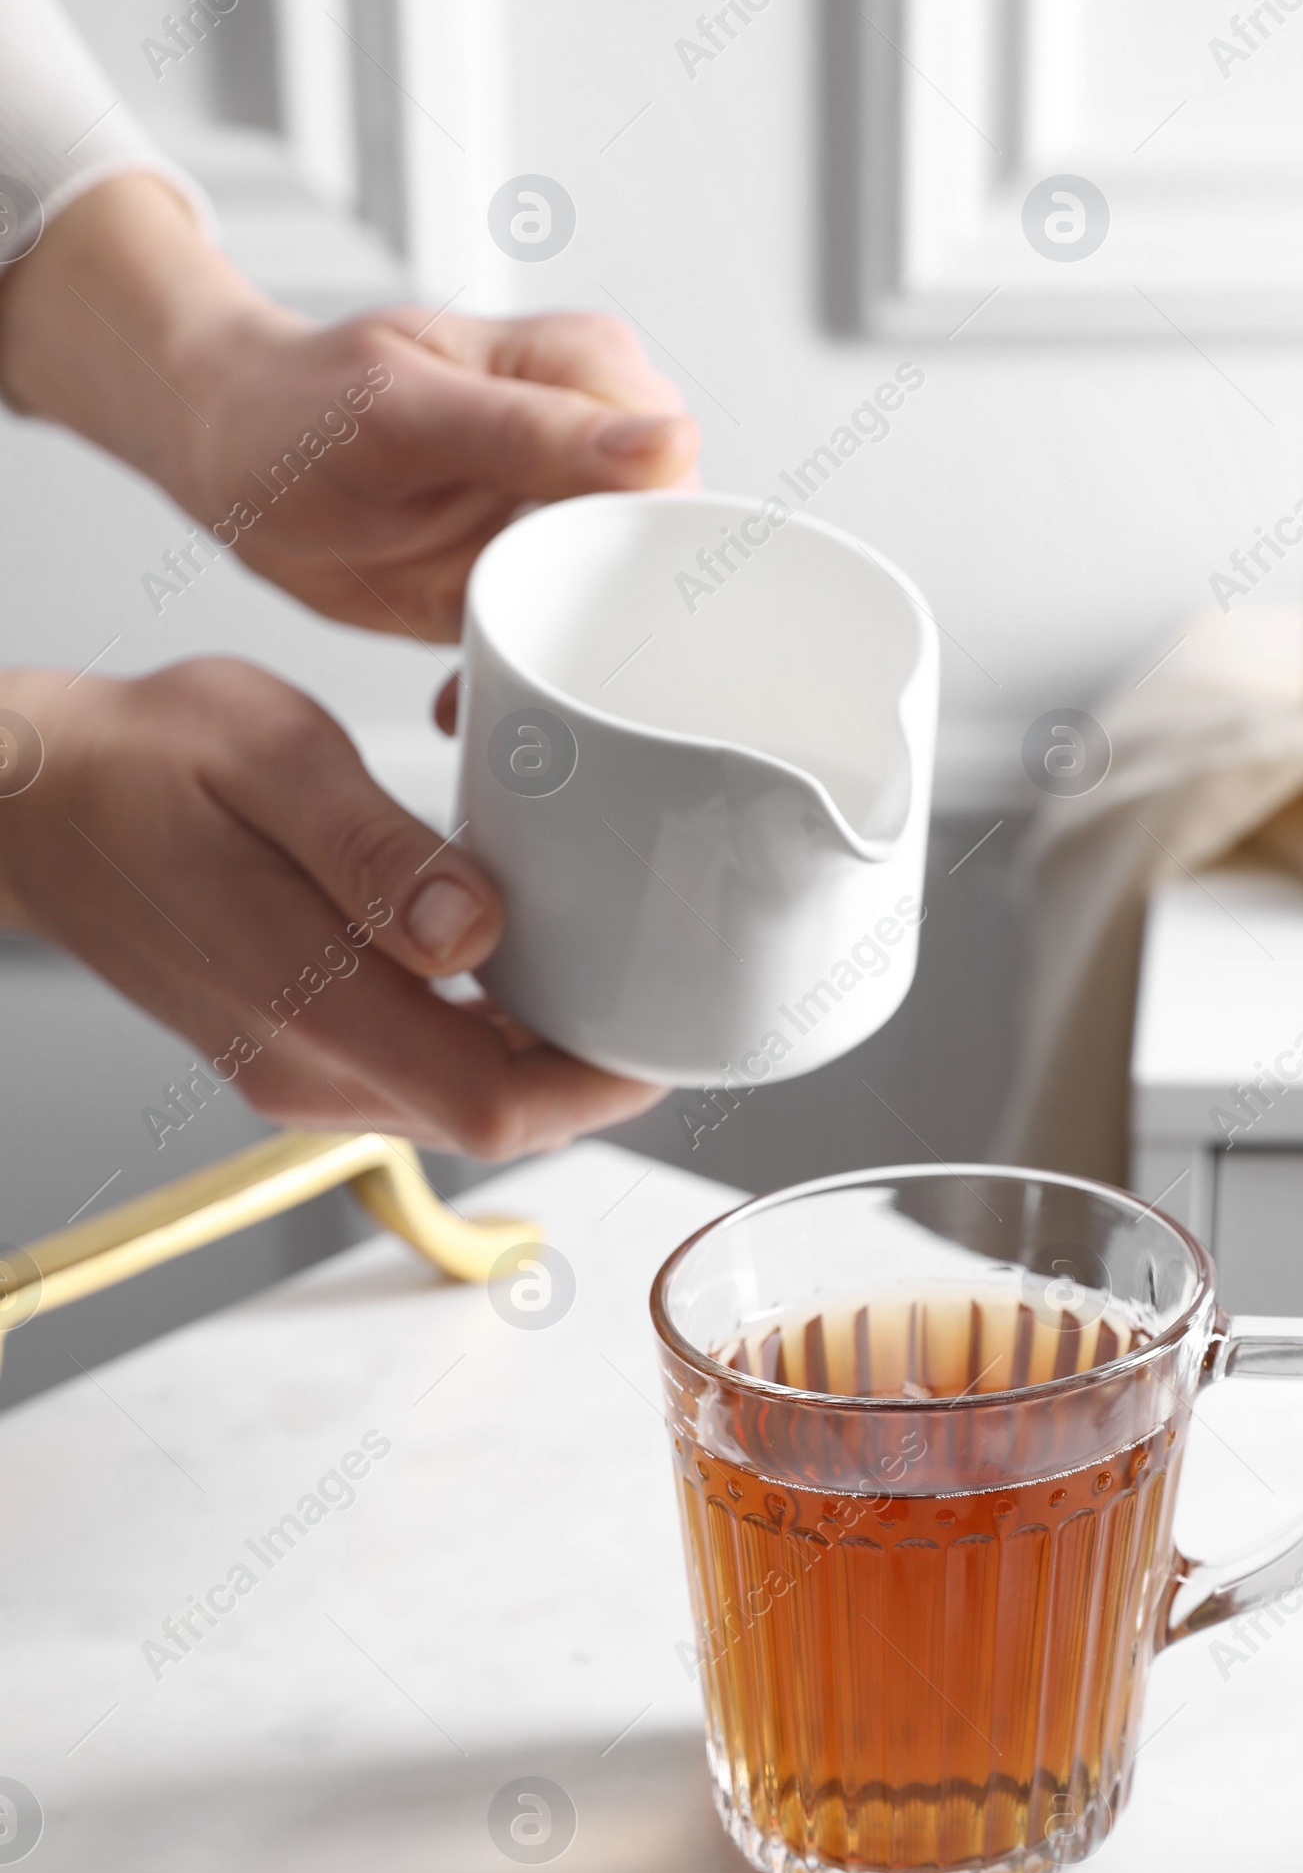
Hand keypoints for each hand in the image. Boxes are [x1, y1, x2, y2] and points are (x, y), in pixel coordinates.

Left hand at [0, 174, 699, 639]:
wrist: (228, 446)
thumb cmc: (298, 408)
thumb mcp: (403, 416)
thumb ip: (535, 432)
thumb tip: (671, 447)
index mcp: (588, 375)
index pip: (680, 478)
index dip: (655, 558)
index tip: (588, 614)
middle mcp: (593, 445)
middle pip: (664, 557)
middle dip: (612, 629)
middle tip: (534, 666)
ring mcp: (564, 517)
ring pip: (619, 611)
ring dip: (566, 667)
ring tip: (488, 683)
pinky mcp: (532, 575)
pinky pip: (562, 640)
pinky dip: (522, 681)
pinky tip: (469, 691)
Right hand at [0, 660, 664, 1155]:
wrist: (29, 802)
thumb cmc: (141, 760)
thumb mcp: (266, 756)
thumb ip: (374, 851)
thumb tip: (479, 929)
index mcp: (310, 1006)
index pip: (496, 1105)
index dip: (603, 1085)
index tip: (669, 1027)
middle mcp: (307, 1069)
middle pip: (495, 1116)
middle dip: (590, 1071)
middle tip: (661, 985)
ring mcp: (295, 1071)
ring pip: (459, 1100)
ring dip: (539, 1056)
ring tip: (606, 970)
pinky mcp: (290, 1051)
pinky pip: (417, 1070)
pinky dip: (482, 1035)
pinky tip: (510, 965)